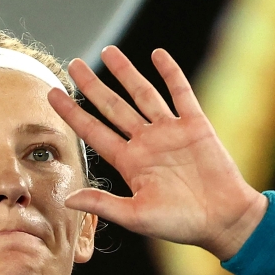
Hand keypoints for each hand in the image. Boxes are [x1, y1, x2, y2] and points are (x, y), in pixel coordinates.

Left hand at [49, 46, 266, 260]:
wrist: (223, 219)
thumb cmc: (180, 223)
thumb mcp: (136, 217)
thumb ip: (103, 205)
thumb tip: (68, 199)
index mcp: (129, 162)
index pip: (93, 131)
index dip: (72, 113)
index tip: (52, 94)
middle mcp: (145, 142)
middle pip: (112, 107)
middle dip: (92, 86)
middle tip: (73, 64)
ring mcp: (170, 131)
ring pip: (143, 94)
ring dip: (126, 72)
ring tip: (108, 51)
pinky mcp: (195, 126)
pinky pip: (181, 93)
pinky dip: (170, 73)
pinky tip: (157, 55)